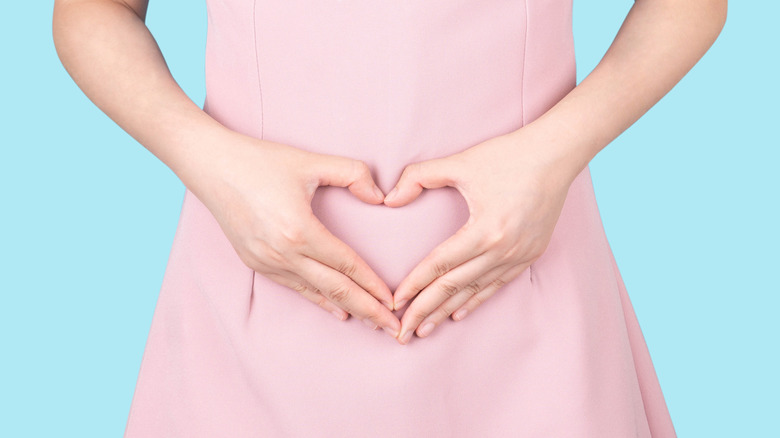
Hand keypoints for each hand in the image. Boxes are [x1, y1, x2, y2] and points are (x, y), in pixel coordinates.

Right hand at [187, 130, 400, 337]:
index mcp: (299, 230)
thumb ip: (353, 173)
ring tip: (372, 323)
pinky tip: (337, 310)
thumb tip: (380, 196)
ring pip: (315, 293)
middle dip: (368, 310)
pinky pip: (294, 287)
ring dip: (346, 308)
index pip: (347, 266)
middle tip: (393, 327)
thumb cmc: (260, 161)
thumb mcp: (311, 161)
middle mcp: (282, 253)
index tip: (395, 303)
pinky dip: (318, 300)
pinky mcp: (255, 262)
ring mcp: (266, 261)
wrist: (211, 166)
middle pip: (335, 289)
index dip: (374, 286)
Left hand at [383, 129, 574, 343]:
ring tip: (424, 330)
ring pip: (475, 291)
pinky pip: (497, 285)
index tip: (394, 303)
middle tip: (402, 332)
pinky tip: (458, 314)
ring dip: (447, 312)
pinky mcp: (530, 254)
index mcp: (485, 229)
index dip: (414, 286)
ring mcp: (519, 255)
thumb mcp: (460, 162)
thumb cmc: (508, 155)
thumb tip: (389, 198)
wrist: (556, 155)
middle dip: (425, 311)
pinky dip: (475, 301)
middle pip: (454, 287)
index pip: (440, 266)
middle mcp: (503, 249)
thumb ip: (419, 176)